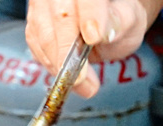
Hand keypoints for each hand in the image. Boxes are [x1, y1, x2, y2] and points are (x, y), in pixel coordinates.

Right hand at [25, 0, 154, 96]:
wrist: (104, 24)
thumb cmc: (116, 19)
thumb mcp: (128, 20)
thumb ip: (118, 23)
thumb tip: (103, 33)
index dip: (89, 16)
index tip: (93, 38)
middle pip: (60, 16)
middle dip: (68, 50)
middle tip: (82, 78)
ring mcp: (44, 5)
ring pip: (43, 33)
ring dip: (59, 63)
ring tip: (80, 82)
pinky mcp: (34, 23)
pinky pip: (35, 44)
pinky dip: (50, 63)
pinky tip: (66, 72)